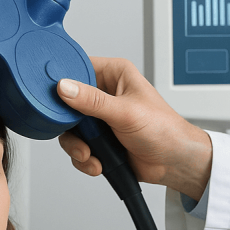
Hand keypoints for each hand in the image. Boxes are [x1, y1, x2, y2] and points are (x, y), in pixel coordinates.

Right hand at [56, 57, 211, 199]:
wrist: (173, 162)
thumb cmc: (163, 129)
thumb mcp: (125, 112)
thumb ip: (93, 101)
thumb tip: (65, 87)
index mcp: (115, 74)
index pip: (79, 67)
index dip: (64, 80)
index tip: (57, 97)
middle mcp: (105, 93)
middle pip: (69, 102)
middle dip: (70, 125)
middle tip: (79, 135)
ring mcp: (100, 118)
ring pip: (71, 129)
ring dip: (77, 146)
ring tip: (89, 154)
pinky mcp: (100, 139)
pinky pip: (79, 146)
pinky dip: (84, 158)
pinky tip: (98, 162)